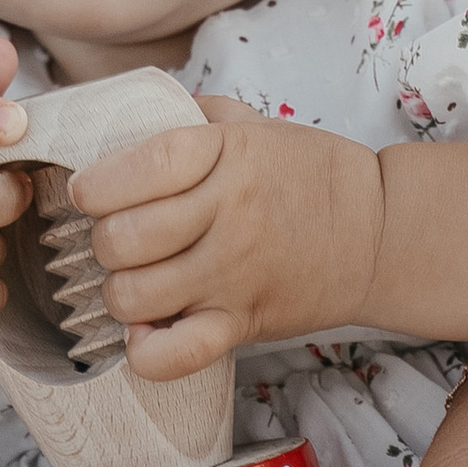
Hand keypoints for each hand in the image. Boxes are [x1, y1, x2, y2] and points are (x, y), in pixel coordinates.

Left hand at [67, 94, 382, 374]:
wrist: (379, 231)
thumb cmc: (308, 173)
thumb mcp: (252, 123)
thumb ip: (189, 115)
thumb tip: (126, 112)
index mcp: (225, 154)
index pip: (138, 168)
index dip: (95, 184)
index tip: (88, 191)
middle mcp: (228, 214)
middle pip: (122, 239)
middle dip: (103, 241)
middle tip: (118, 238)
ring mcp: (235, 274)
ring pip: (134, 296)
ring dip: (119, 291)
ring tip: (136, 279)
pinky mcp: (244, 322)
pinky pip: (175, 353)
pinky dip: (146, 351)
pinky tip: (146, 330)